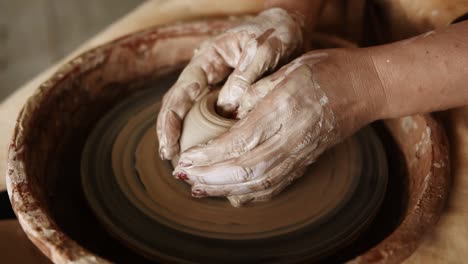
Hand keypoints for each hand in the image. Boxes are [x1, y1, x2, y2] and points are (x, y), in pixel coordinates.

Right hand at [157, 8, 303, 158]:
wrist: (289, 30)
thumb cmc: (274, 34)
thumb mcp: (262, 49)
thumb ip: (245, 76)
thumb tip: (228, 107)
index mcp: (207, 59)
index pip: (181, 92)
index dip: (170, 120)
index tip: (168, 145)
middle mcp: (206, 75)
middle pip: (179, 106)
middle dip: (171, 134)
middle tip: (173, 163)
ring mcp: (216, 87)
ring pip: (192, 115)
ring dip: (186, 140)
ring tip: (186, 167)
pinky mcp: (230, 98)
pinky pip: (213, 120)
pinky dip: (208, 138)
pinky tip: (210, 158)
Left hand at [172, 50, 381, 206]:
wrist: (366, 87)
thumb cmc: (326, 70)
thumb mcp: (286, 68)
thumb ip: (255, 93)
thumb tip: (227, 116)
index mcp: (284, 108)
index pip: (240, 141)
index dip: (209, 155)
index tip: (186, 159)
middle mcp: (293, 136)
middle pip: (246, 170)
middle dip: (210, 178)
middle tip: (184, 177)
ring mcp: (302, 153)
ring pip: (260, 183)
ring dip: (226, 190)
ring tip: (199, 189)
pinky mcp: (307, 161)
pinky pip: (277, 185)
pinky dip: (251, 194)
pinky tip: (231, 194)